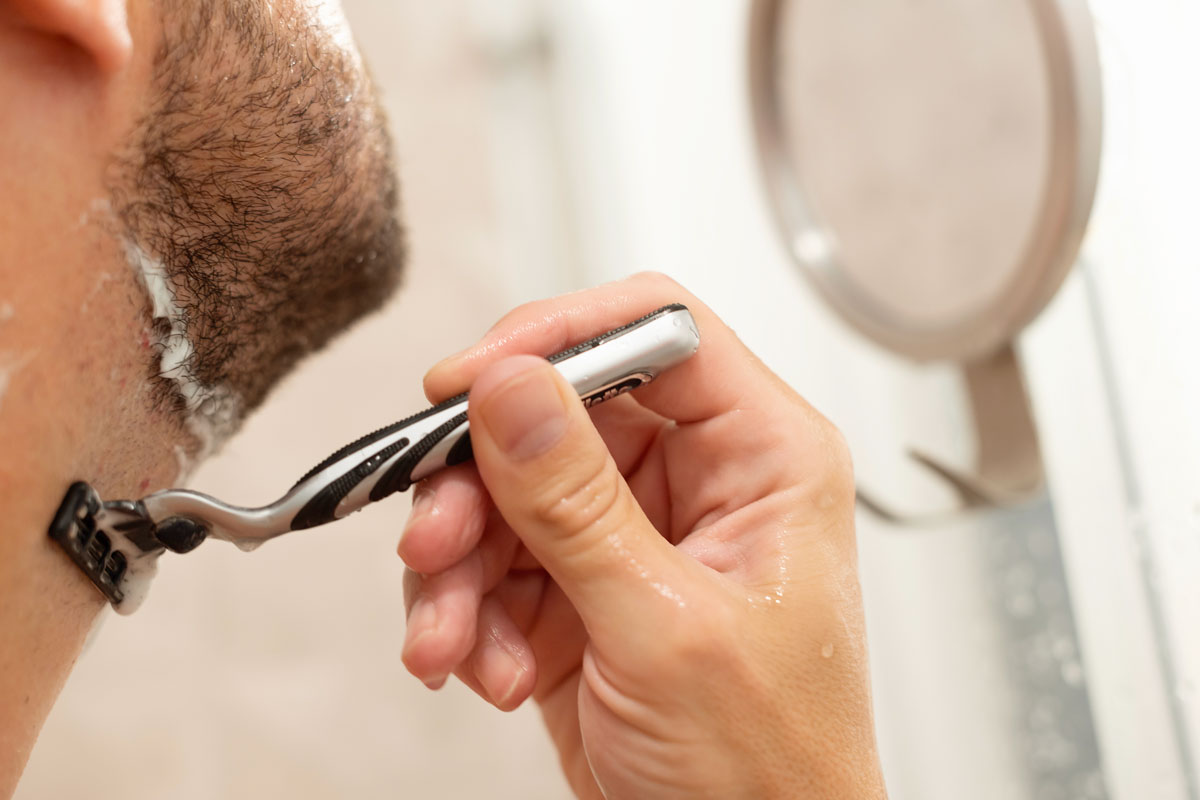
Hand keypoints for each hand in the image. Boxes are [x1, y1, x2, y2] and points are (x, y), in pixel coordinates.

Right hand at [398, 273, 885, 798]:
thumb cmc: (768, 769)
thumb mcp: (664, 627)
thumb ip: (577, 503)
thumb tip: (512, 387)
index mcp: (763, 458)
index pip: (659, 332)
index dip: (557, 337)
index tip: (468, 381)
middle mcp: (698, 481)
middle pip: (557, 414)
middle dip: (479, 482)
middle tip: (433, 540)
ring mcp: (632, 535)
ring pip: (508, 492)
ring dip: (458, 565)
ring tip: (445, 636)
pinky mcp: (579, 590)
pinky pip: (493, 563)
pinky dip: (464, 613)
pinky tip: (476, 669)